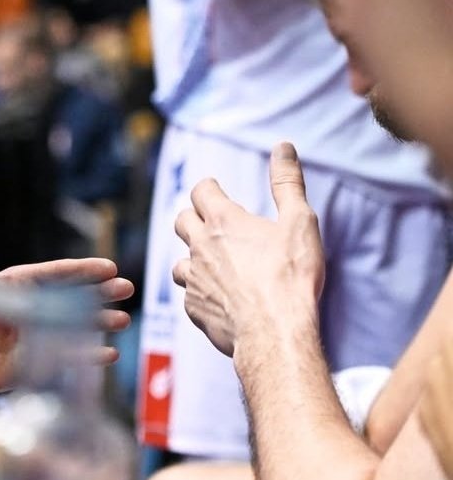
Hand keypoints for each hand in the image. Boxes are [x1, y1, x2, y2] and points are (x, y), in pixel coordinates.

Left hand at [0, 236, 132, 392]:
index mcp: (18, 287)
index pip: (54, 275)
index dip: (81, 270)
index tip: (107, 267)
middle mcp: (34, 309)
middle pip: (73, 297)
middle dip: (100, 292)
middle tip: (126, 288)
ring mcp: (38, 336)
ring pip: (75, 326)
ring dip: (99, 322)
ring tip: (122, 319)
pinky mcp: (37, 363)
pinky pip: (67, 359)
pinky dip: (87, 356)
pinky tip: (108, 355)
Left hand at [172, 142, 323, 360]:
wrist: (275, 332)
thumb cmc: (291, 276)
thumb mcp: (299, 222)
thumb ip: (288, 183)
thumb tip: (283, 147)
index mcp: (223, 221)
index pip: (201, 191)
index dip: (208, 188)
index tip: (214, 189)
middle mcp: (200, 246)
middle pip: (182, 221)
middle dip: (194, 217)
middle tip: (210, 222)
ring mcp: (193, 279)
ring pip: (180, 261)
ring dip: (193, 259)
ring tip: (211, 264)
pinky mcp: (193, 308)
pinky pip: (189, 295)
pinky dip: (200, 293)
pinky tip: (216, 298)